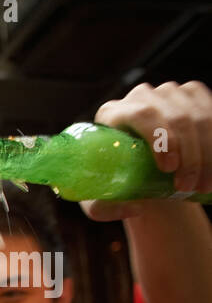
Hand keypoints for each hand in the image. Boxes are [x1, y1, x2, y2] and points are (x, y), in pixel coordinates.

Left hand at [83, 80, 211, 220]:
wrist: (143, 171)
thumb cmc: (117, 182)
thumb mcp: (102, 198)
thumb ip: (103, 210)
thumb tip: (134, 207)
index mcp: (111, 113)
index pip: (141, 115)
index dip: (161, 138)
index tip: (169, 168)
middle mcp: (141, 96)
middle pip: (176, 117)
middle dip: (189, 155)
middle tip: (188, 187)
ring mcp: (169, 93)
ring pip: (200, 116)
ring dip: (207, 153)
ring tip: (204, 184)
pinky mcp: (193, 94)